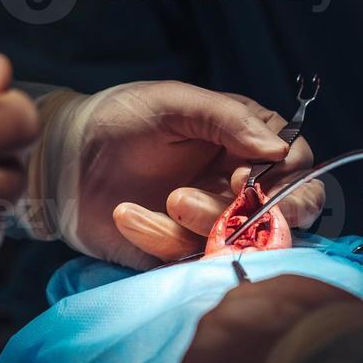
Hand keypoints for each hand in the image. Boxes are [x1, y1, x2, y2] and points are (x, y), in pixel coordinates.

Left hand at [36, 83, 322, 267]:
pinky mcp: (183, 250)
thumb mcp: (175, 103)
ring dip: (201, 225)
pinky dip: (160, 239)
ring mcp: (214, 220)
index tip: (244, 177)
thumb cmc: (122, 117)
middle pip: (284, 214)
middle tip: (226, 211)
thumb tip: (279, 149)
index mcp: (249, 140)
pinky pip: (190, 259)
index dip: (285, 179)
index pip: (298, 166)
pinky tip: (128, 215)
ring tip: (165, 200)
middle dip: (259, 217)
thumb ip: (229, 119)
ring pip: (238, 241)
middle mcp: (242, 183)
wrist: (64, 159)